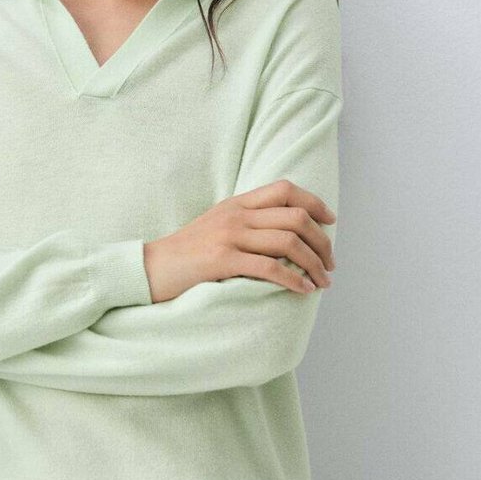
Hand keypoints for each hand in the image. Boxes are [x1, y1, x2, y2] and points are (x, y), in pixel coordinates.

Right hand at [143, 179, 336, 302]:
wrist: (150, 268)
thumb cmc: (186, 254)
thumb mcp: (217, 227)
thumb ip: (246, 223)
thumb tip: (286, 234)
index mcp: (236, 203)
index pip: (285, 189)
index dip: (315, 204)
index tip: (330, 222)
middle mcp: (236, 215)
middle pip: (295, 217)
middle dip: (322, 242)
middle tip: (331, 264)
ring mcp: (229, 236)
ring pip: (288, 242)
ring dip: (313, 264)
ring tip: (323, 281)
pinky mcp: (222, 260)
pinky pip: (270, 267)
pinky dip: (293, 279)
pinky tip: (303, 290)